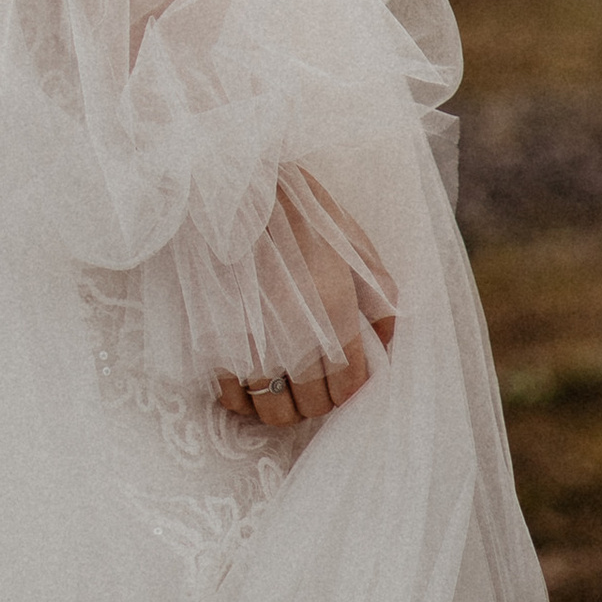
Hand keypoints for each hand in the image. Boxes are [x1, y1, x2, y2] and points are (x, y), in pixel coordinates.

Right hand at [213, 172, 397, 430]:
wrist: (239, 188)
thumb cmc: (302, 212)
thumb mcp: (354, 244)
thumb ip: (381, 298)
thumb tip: (386, 345)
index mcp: (334, 310)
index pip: (349, 387)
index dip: (349, 390)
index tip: (344, 378)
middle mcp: (294, 336)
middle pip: (312, 406)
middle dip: (318, 398)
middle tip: (315, 380)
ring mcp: (251, 343)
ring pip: (273, 413)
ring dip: (283, 404)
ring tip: (285, 382)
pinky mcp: (215, 343)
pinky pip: (234, 400)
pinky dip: (246, 397)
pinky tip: (252, 374)